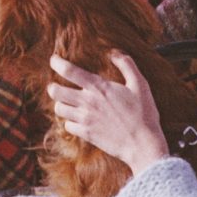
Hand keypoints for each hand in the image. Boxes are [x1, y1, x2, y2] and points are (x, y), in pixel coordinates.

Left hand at [47, 51, 168, 174]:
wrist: (143, 144)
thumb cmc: (144, 113)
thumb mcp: (140, 84)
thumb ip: (127, 65)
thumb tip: (113, 52)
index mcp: (99, 87)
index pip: (69, 71)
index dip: (57, 63)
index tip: (54, 59)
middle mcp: (88, 102)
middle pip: (56, 91)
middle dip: (53, 86)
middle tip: (56, 85)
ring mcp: (85, 119)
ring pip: (59, 109)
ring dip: (61, 103)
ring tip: (67, 102)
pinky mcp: (86, 134)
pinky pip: (67, 125)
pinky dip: (69, 121)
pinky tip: (76, 119)